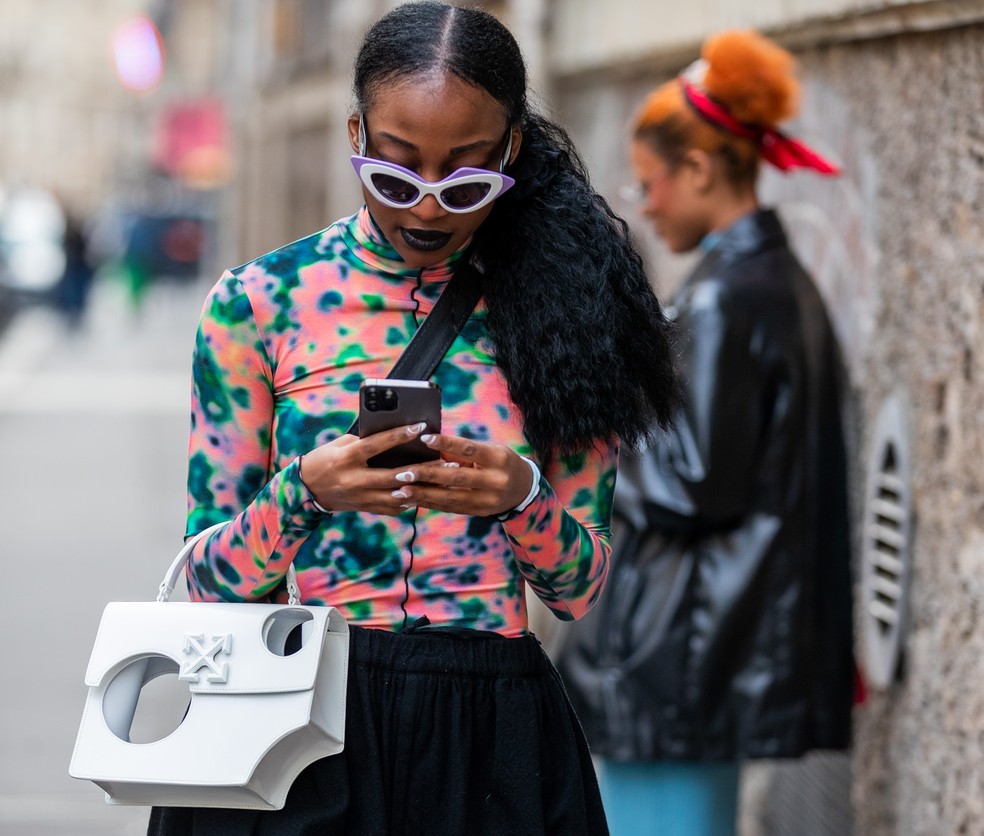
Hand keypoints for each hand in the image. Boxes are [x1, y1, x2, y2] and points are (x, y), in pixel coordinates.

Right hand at [299, 423, 436, 515]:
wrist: (305, 490)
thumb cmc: (325, 459)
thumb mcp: (340, 445)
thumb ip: (365, 441)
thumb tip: (395, 436)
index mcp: (347, 457)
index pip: (376, 444)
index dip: (399, 435)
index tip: (420, 426)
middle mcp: (354, 479)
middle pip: (393, 475)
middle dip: (422, 469)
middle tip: (446, 463)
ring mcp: (359, 497)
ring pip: (396, 496)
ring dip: (421, 489)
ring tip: (443, 482)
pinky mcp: (364, 508)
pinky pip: (391, 509)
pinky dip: (408, 502)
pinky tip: (425, 495)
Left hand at [385, 433, 533, 517]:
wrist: (523, 490)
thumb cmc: (500, 462)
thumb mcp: (490, 451)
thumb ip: (463, 452)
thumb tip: (430, 446)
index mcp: (498, 458)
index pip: (468, 449)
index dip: (446, 444)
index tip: (424, 439)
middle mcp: (494, 481)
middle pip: (456, 478)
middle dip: (427, 475)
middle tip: (402, 473)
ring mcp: (487, 500)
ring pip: (450, 498)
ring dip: (423, 494)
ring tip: (400, 491)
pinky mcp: (478, 512)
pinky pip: (450, 508)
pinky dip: (430, 504)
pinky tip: (412, 500)